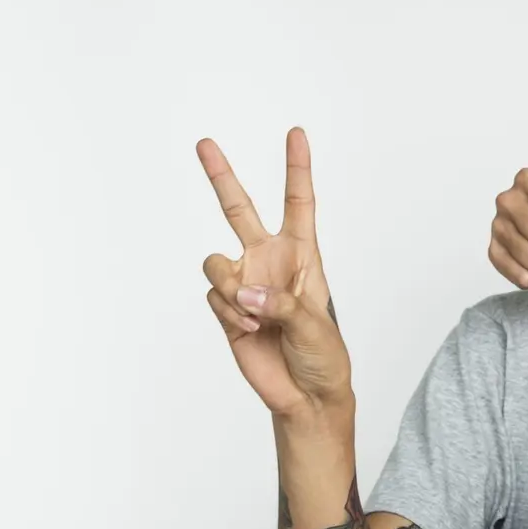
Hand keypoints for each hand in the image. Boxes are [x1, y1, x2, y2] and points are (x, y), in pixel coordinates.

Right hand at [198, 129, 348, 417]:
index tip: (295, 133)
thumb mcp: (315, 325)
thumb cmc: (323, 356)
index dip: (296, 168)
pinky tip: (250, 328)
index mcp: (302, 256)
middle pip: (238, 209)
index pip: (298, 203)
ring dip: (232, 289)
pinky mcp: (226, 307)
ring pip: (215, 262)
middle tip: (204, 143)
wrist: (305, 395)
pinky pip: (214, 295)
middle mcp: (269, 261)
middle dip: (220, 176)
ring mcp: (245, 282)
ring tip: (257, 316)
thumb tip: (245, 290)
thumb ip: (281, 302)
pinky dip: (230, 312)